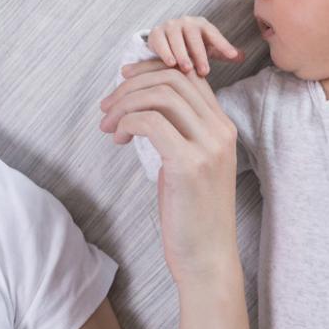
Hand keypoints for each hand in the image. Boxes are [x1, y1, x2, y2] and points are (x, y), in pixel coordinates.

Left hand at [99, 59, 240, 285]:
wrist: (207, 258)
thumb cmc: (191, 214)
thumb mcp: (188, 163)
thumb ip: (177, 132)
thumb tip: (143, 106)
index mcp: (222, 127)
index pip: (188, 77)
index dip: (152, 70)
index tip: (123, 80)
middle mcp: (220, 131)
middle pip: (172, 79)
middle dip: (131, 86)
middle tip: (106, 107)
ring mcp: (208, 147)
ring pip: (161, 95)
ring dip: (125, 104)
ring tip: (108, 126)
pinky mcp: (189, 165)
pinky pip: (151, 122)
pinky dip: (127, 122)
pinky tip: (118, 139)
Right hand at [147, 16, 243, 76]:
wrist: (166, 38)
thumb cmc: (191, 44)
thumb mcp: (208, 47)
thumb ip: (223, 52)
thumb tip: (242, 57)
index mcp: (202, 24)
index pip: (214, 34)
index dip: (223, 45)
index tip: (232, 56)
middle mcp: (186, 22)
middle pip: (194, 37)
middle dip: (200, 55)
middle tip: (205, 72)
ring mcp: (170, 26)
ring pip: (176, 39)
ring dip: (182, 54)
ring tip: (187, 69)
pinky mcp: (156, 33)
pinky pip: (161, 42)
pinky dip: (165, 53)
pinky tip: (170, 64)